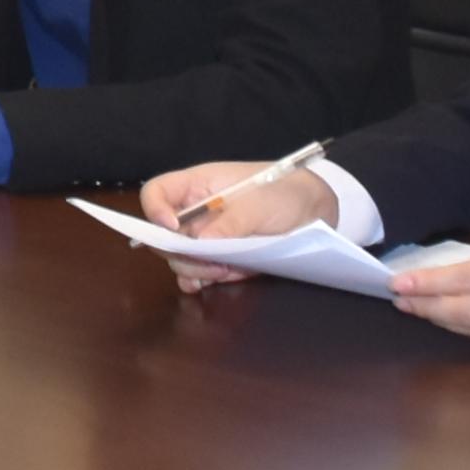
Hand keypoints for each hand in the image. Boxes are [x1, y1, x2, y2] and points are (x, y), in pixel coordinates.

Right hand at [138, 161, 329, 284]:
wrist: (315, 209)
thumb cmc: (283, 192)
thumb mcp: (259, 203)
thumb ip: (231, 222)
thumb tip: (201, 244)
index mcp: (197, 186)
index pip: (156, 193)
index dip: (154, 210)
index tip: (172, 227)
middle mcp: (195, 212)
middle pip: (162, 234)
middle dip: (179, 251)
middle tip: (208, 260)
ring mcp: (206, 237)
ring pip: (179, 258)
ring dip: (194, 268)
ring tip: (222, 270)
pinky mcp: (219, 259)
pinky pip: (197, 273)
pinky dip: (200, 280)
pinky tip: (209, 282)